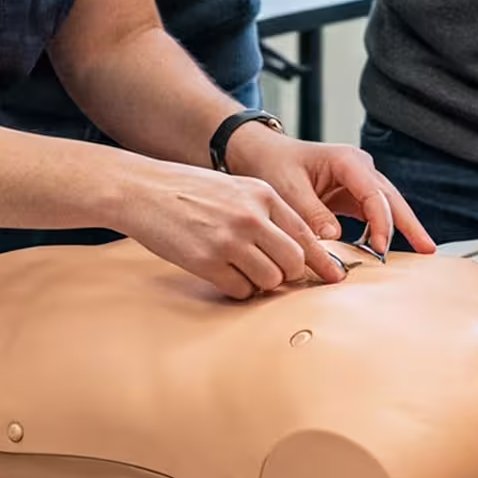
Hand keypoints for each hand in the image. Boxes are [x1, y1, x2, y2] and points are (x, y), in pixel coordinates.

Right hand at [120, 159, 352, 298]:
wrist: (143, 190)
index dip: (323, 260)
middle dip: (289, 274)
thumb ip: (266, 213)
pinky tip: (222, 273)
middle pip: (294, 262)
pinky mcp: (207, 261)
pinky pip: (241, 289)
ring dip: (262, 282)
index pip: (306, 234)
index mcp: (262, 194)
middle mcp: (251, 217)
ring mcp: (229, 240)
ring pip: (271, 279)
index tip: (333, 276)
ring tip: (241, 269)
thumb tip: (297, 248)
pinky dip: (237, 288)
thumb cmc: (189, 190)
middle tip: (276, 274)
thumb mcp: (235, 188)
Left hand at [224, 126, 433, 258]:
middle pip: (391, 198)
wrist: (261, 154)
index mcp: (347, 161)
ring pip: (387, 207)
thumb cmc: (274, 164)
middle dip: (410, 224)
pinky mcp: (352, 196)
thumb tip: (334, 237)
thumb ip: (311, 213)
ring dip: (400, 229)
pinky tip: (385, 250)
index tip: (380, 247)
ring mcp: (358, 182)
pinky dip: (380, 232)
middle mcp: (359, 168)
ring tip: (420, 252)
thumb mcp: (288, 188)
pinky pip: (372, 215)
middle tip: (428, 249)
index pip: (374, 193)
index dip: (381, 221)